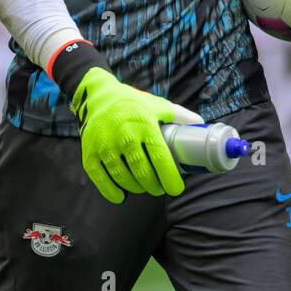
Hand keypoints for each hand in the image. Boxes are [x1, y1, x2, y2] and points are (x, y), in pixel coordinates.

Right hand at [71, 68, 202, 203]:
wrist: (97, 96)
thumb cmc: (133, 102)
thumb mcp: (157, 105)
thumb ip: (180, 116)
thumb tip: (201, 125)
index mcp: (144, 124)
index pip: (160, 158)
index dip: (170, 178)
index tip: (176, 188)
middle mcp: (124, 136)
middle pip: (143, 173)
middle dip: (155, 186)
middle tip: (160, 188)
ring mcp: (104, 146)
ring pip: (124, 179)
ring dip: (137, 188)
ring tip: (144, 187)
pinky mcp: (89, 154)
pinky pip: (101, 180)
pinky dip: (112, 192)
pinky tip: (121, 195)